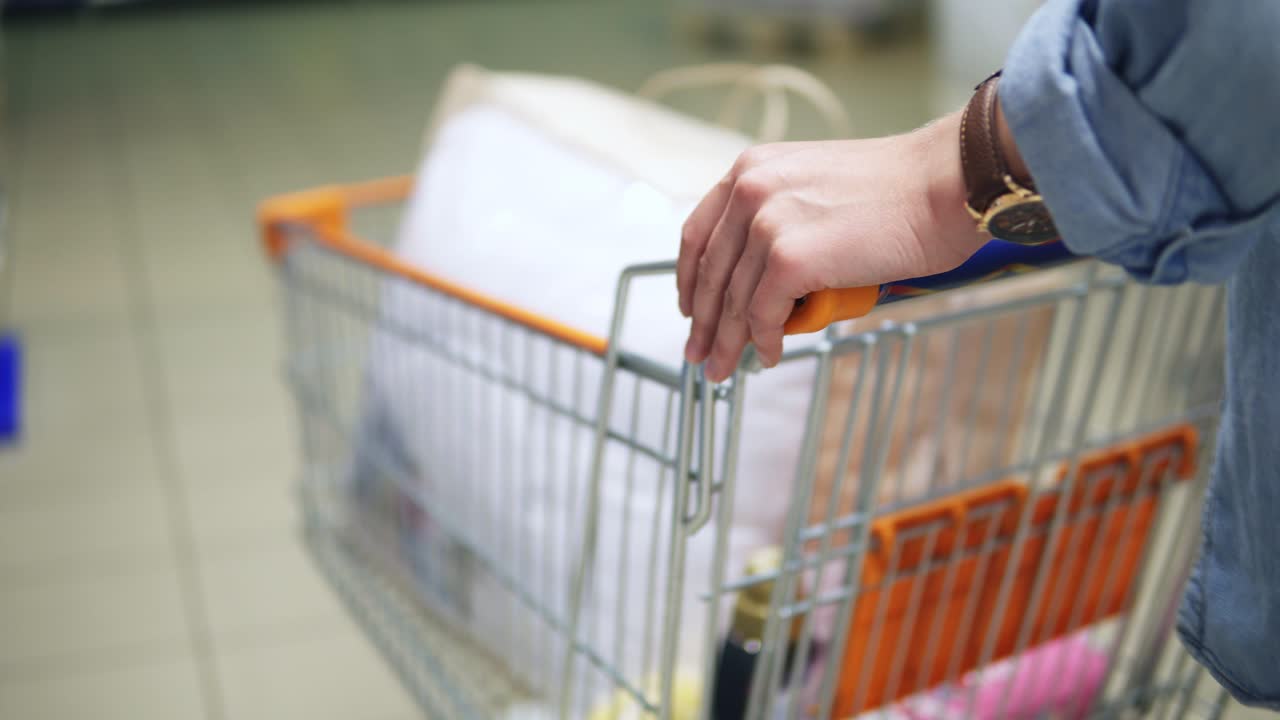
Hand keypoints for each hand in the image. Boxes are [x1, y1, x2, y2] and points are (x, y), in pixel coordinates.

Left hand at [677, 110, 986, 381]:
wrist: (942, 185)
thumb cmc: (898, 192)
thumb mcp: (815, 186)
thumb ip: (780, 216)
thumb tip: (762, 274)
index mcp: (751, 169)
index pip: (699, 232)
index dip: (689, 278)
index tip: (689, 308)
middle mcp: (750, 190)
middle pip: (710, 272)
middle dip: (702, 321)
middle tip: (699, 352)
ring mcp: (767, 223)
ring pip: (733, 300)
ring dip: (728, 342)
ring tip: (726, 368)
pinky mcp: (788, 258)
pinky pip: (762, 315)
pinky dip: (764, 342)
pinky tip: (771, 355)